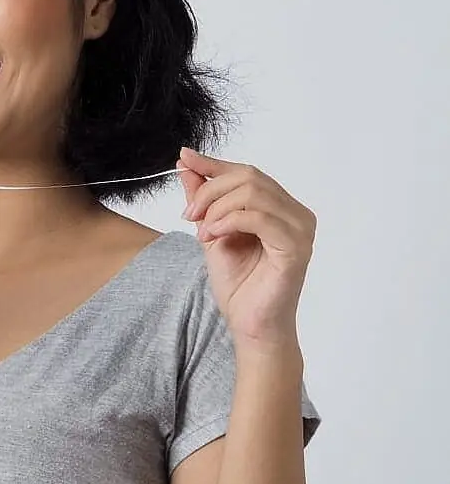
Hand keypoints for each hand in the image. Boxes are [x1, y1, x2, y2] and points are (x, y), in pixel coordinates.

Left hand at [177, 147, 316, 350]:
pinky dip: (229, 221)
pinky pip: (260, 217)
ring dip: (217, 208)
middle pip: (248, 177)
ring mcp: (300, 228)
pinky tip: (214, 235)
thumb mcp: (210, 230)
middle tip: (189, 215)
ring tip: (203, 233)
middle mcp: (295, 213)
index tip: (184, 158)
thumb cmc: (238, 283)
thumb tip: (186, 164)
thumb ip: (203, 198)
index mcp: (280, 207)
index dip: (213, 164)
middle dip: (210, 191)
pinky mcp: (296, 247)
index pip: (246, 172)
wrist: (249, 324)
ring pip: (253, 193)